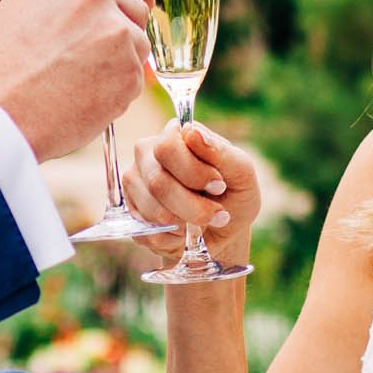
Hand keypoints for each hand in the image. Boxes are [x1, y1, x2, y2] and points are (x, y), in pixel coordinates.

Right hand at [0, 0, 154, 160]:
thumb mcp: (26, 5)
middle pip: (136, 6)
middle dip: (123, 30)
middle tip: (91, 57)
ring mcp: (115, 29)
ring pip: (137, 44)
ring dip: (118, 63)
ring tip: (74, 81)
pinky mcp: (128, 69)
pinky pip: (134, 78)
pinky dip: (116, 92)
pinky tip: (81, 98)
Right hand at [124, 121, 261, 265]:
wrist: (224, 231)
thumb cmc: (233, 195)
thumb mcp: (241, 174)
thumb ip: (221, 152)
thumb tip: (193, 133)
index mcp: (173, 135)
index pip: (166, 147)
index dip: (194, 172)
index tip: (219, 186)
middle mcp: (146, 154)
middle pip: (157, 183)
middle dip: (193, 206)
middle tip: (218, 214)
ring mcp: (134, 184)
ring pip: (152, 211)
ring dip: (186, 224)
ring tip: (204, 223)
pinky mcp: (130, 214)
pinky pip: (147, 233)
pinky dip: (174, 239)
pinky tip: (186, 232)